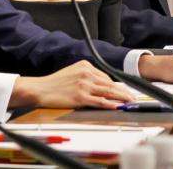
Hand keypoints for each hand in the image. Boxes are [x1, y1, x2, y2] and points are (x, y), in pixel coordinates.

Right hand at [10, 60, 134, 109]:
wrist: (40, 89)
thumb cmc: (53, 83)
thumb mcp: (71, 73)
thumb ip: (86, 77)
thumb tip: (101, 86)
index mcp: (84, 66)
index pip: (105, 76)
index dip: (117, 85)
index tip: (124, 90)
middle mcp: (86, 73)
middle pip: (110, 84)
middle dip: (123, 92)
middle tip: (133, 98)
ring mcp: (84, 85)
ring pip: (108, 92)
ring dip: (122, 98)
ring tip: (130, 103)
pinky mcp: (81, 97)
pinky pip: (100, 101)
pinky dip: (111, 104)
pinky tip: (118, 106)